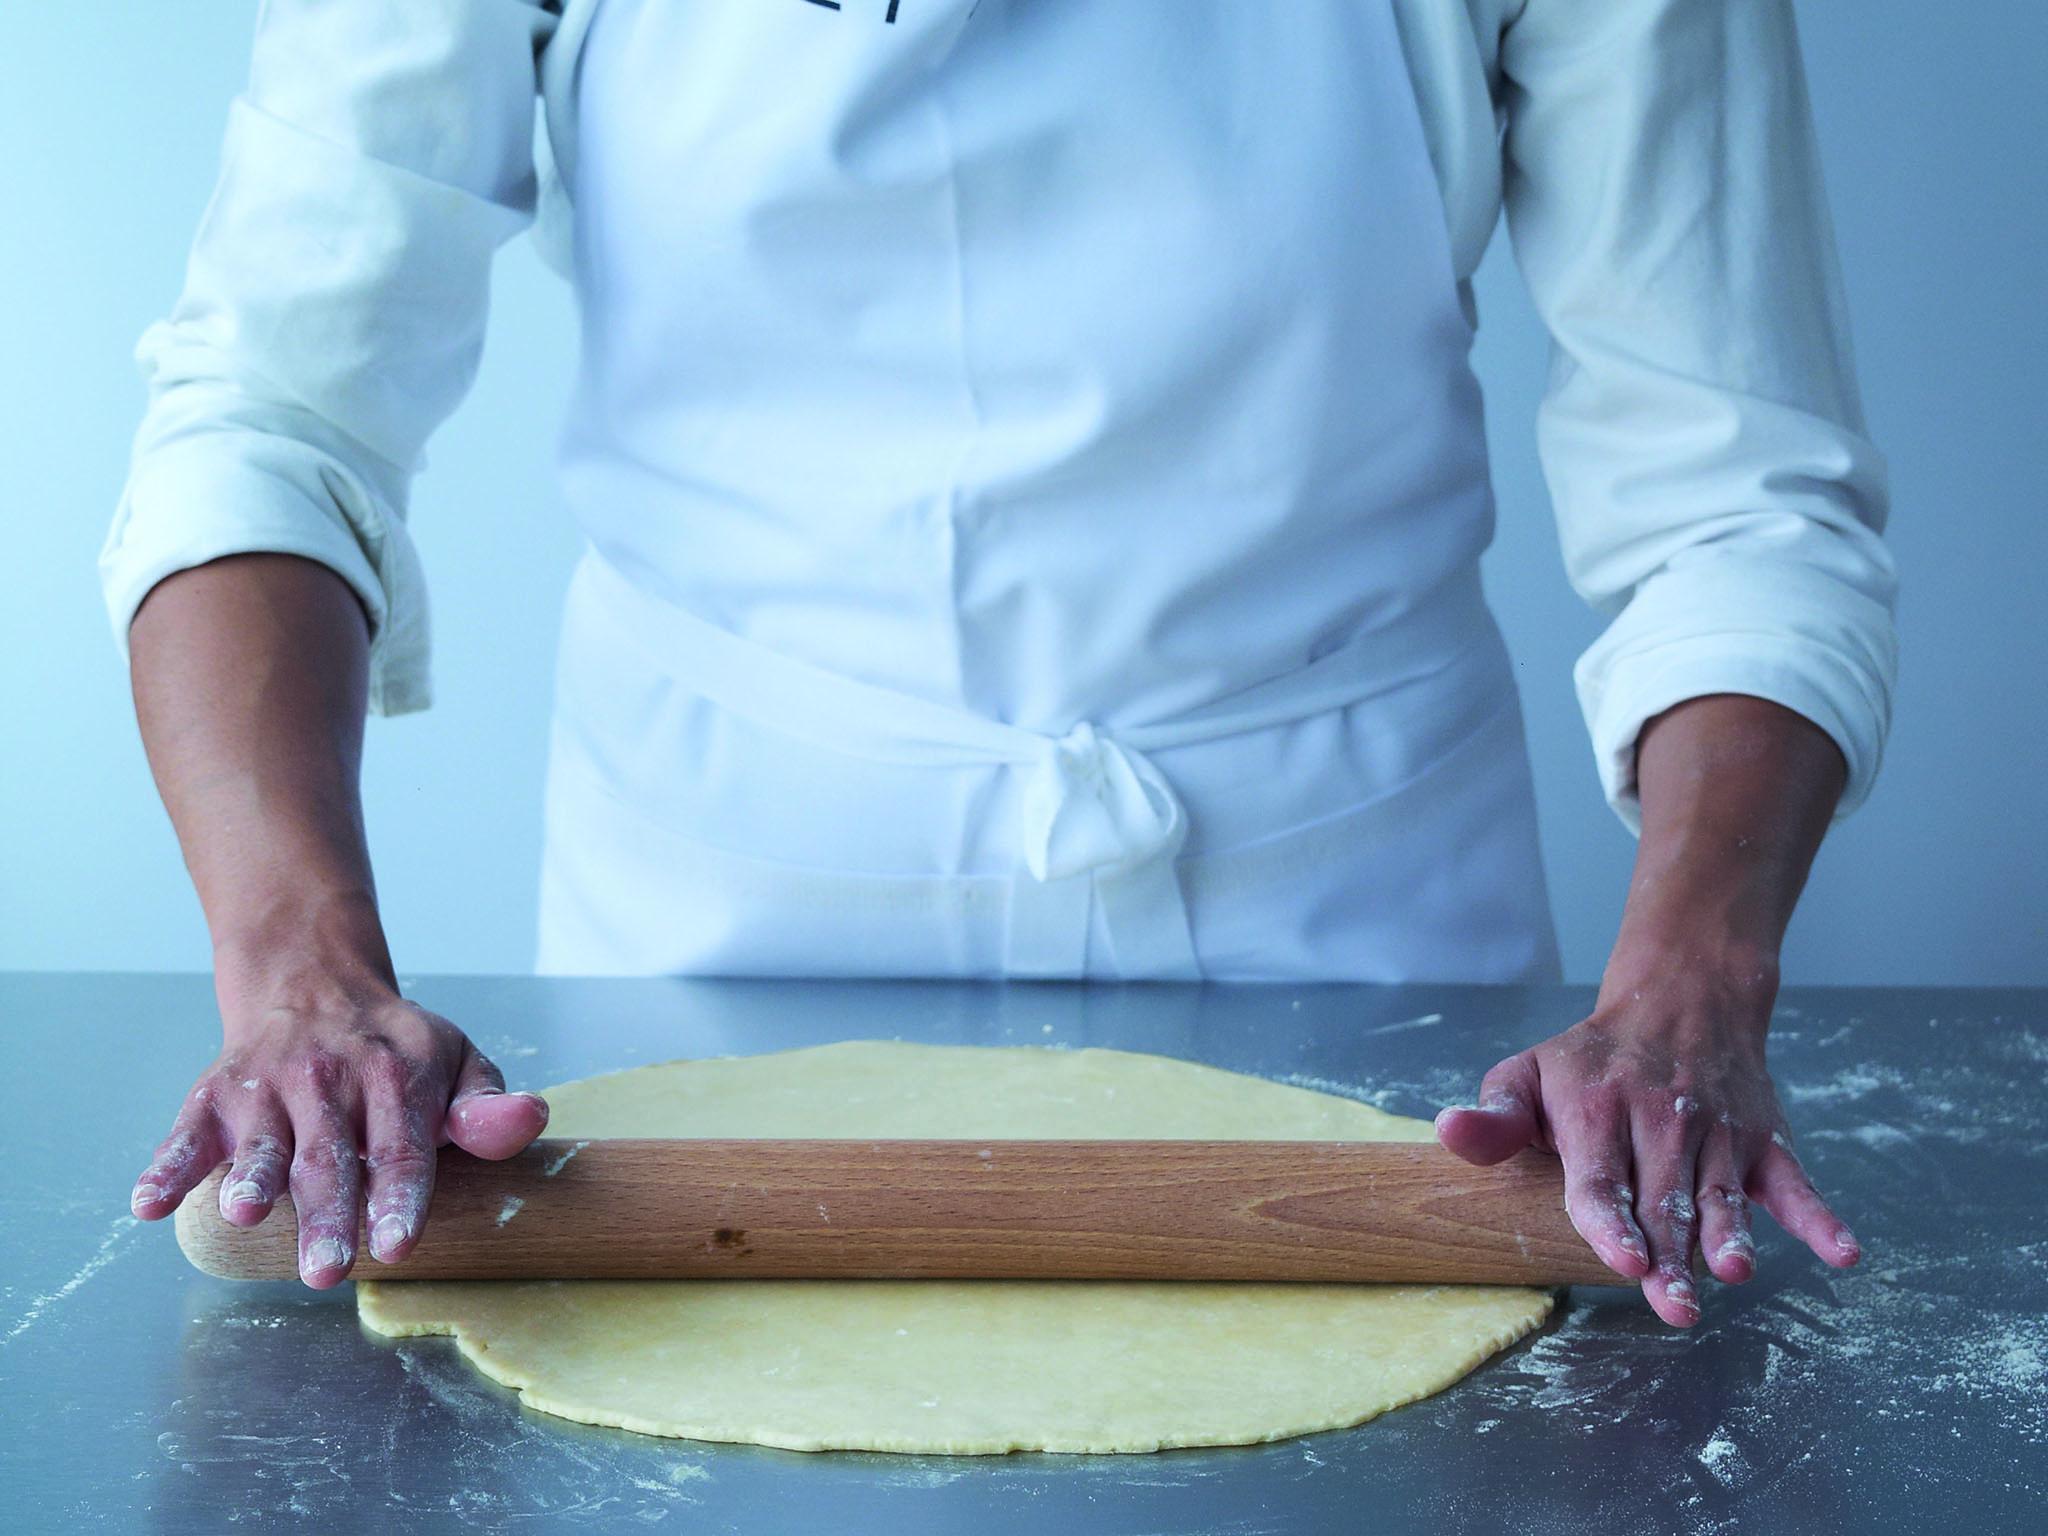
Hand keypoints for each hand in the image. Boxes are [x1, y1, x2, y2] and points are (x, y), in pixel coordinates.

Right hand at [129, 977, 548, 1287]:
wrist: (314, 982)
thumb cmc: (395, 1048)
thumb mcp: (456, 1060)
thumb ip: (486, 1105)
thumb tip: (530, 1119)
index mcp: (397, 1075)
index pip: (402, 1144)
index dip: (400, 1195)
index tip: (399, 1242)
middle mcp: (329, 1079)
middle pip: (330, 1156)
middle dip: (327, 1214)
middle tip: (327, 1271)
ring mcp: (268, 1086)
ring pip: (260, 1141)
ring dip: (250, 1179)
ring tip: (247, 1215)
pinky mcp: (215, 1094)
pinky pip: (186, 1132)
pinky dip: (168, 1167)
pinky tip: (152, 1205)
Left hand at [1433, 964, 1859, 1326]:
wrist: (1680, 999)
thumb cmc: (1589, 1058)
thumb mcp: (1527, 1072)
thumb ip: (1493, 1116)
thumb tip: (1447, 1132)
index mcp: (1596, 1112)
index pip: (1601, 1179)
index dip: (1612, 1221)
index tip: (1622, 1259)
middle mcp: (1661, 1121)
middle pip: (1663, 1202)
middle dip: (1670, 1257)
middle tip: (1674, 1308)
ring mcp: (1719, 1132)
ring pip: (1724, 1195)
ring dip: (1733, 1236)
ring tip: (1735, 1274)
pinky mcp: (1765, 1139)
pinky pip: (1796, 1182)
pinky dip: (1820, 1218)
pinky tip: (1843, 1255)